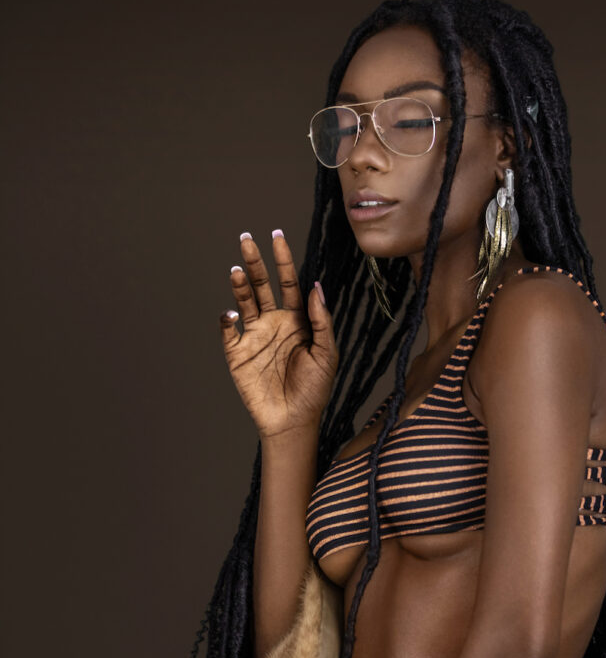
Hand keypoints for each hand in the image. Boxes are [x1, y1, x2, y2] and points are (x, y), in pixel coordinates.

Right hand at [220, 231, 336, 438]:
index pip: (288, 283)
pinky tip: (230, 314)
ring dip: (239, 285)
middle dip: (255, 262)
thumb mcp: (326, 354)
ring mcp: (254, 336)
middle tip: (246, 239)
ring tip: (236, 270)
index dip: (283, 260)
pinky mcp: (237, 354)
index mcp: (296, 320)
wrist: (293, 421)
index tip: (277, 236)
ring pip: (244, 302)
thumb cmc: (314, 390)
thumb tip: (314, 286)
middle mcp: (273, 323)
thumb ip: (321, 320)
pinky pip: (228, 331)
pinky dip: (226, 320)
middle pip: (262, 285)